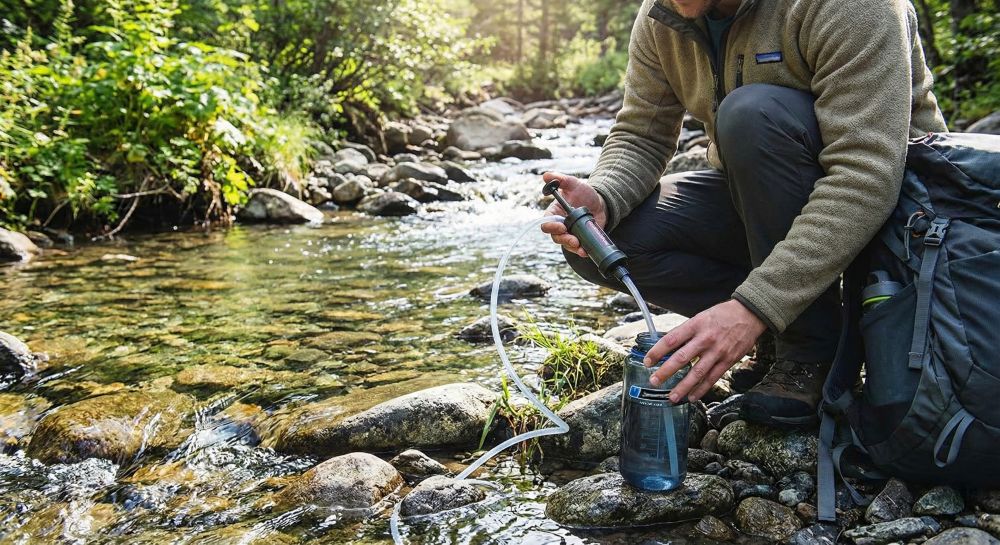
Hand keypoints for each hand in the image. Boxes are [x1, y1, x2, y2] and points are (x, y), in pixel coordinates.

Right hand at [540, 172, 607, 257]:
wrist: (600, 203)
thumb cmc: (583, 193)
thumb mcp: (573, 184)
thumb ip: (561, 179)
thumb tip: (546, 175)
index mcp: (554, 213)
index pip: (546, 223)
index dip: (551, 226)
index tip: (562, 226)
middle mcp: (560, 226)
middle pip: (555, 237)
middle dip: (564, 240)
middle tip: (574, 240)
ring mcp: (570, 234)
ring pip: (566, 245)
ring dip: (572, 248)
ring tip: (581, 248)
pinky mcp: (580, 240)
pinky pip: (578, 249)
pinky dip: (581, 251)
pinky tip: (586, 251)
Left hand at [644, 299, 766, 402]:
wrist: (750, 314)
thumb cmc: (722, 315)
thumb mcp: (701, 317)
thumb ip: (686, 332)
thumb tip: (667, 347)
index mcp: (695, 325)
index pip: (671, 339)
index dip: (657, 352)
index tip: (647, 361)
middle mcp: (705, 338)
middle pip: (681, 358)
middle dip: (665, 371)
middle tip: (654, 381)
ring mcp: (717, 351)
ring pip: (697, 372)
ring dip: (683, 386)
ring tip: (672, 396)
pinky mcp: (728, 360)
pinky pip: (712, 378)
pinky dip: (701, 389)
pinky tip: (692, 397)